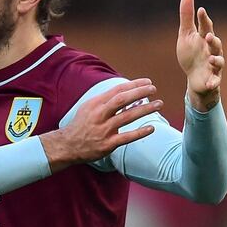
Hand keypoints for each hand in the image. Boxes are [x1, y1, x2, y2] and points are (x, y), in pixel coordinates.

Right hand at [40, 79, 161, 172]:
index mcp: (95, 103)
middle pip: (122, 99)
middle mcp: (99, 114)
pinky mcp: (107, 144)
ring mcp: (103, 129)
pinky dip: (140, 132)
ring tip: (159, 104)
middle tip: (153, 89)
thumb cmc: (82, 125)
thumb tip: (131, 96)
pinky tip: (151, 128)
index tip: (147, 82)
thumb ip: (108, 102)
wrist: (67, 145)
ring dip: (145, 109)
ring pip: (127, 116)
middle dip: (139, 92)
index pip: (117, 90)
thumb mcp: (90, 108)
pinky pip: (127, 137)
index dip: (134, 84)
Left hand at [176, 0, 223, 110]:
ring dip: (216, 60)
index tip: (200, 11)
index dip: (203, 20)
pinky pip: (215, 81)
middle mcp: (211, 51)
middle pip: (215, 44)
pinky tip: (210, 83)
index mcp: (204, 39)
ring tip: (210, 58)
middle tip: (208, 36)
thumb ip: (186, 17)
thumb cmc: (191, 53)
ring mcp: (213, 65)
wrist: (195, 78)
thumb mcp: (185, 35)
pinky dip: (214, 82)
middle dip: (213, 40)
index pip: (205, 27)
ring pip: (218, 62)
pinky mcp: (212, 79)